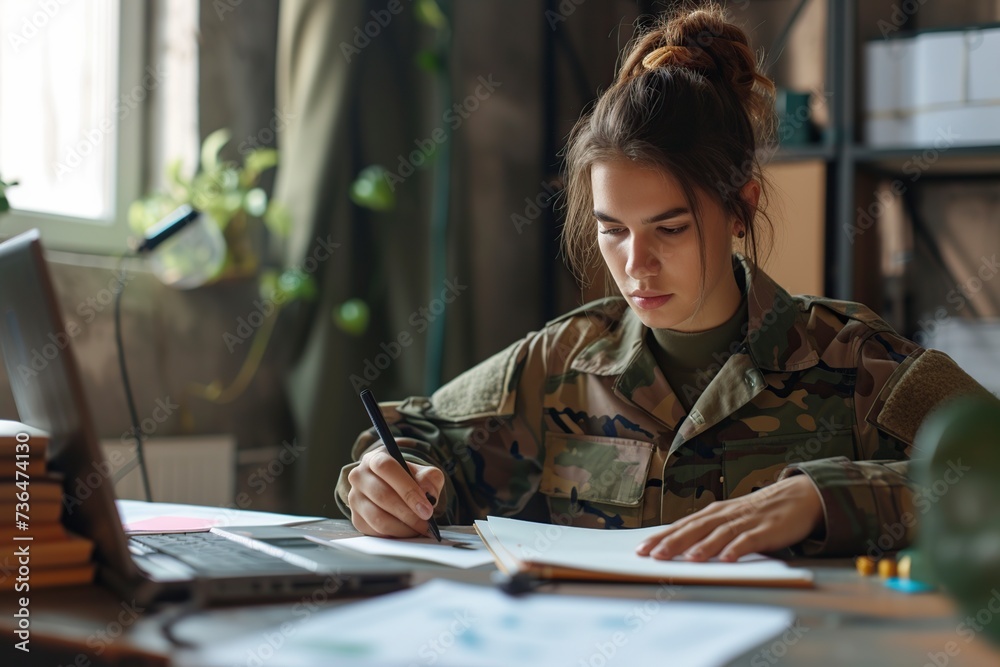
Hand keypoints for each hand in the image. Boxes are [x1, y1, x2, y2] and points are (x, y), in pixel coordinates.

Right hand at [346, 447, 445, 537]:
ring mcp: (354, 498)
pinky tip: (407, 531)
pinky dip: (394, 534)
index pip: (386, 468)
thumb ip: (429, 479)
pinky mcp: (356, 518)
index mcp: (375, 458)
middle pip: (382, 495)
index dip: (407, 489)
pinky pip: (375, 531)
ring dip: (402, 527)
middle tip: (426, 523)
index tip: (426, 508)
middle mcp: (359, 476)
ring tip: (419, 529)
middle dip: (408, 513)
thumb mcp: (423, 473)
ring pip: (377, 517)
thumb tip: (428, 493)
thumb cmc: (408, 479)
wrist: (393, 489)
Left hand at [635, 474, 823, 561]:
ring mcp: (745, 521)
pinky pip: (749, 540)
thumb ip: (706, 532)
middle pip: (695, 528)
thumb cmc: (755, 514)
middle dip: (674, 542)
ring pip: (719, 533)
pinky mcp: (765, 530)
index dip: (661, 537)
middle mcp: (724, 515)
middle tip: (655, 555)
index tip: (641, 550)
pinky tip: (727, 559)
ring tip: (688, 558)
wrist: (795, 498)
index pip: (681, 526)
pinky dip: (737, 548)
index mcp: (712, 513)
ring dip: (703, 546)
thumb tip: (676, 548)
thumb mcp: (727, 520)